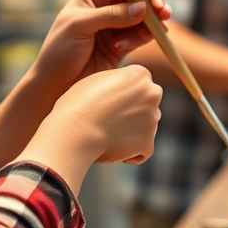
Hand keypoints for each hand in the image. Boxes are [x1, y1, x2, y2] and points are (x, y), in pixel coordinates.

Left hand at [29, 0, 172, 104]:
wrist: (55, 84)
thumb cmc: (59, 51)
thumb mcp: (80, 26)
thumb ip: (111, 15)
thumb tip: (142, 7)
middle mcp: (106, 6)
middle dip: (153, 4)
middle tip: (164, 14)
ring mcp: (116, 25)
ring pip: (145, 17)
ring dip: (150, 24)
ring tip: (148, 35)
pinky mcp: (123, 43)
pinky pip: (142, 35)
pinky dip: (140, 40)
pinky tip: (121, 48)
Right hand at [44, 66, 162, 166]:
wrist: (74, 131)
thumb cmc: (78, 104)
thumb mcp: (99, 80)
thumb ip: (120, 81)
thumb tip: (128, 89)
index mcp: (140, 74)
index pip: (139, 85)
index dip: (122, 96)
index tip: (107, 102)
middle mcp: (152, 93)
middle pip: (147, 104)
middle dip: (134, 112)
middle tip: (110, 119)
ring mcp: (153, 118)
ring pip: (146, 127)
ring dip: (132, 131)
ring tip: (108, 133)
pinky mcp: (149, 142)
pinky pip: (143, 150)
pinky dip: (131, 152)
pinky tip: (113, 147)